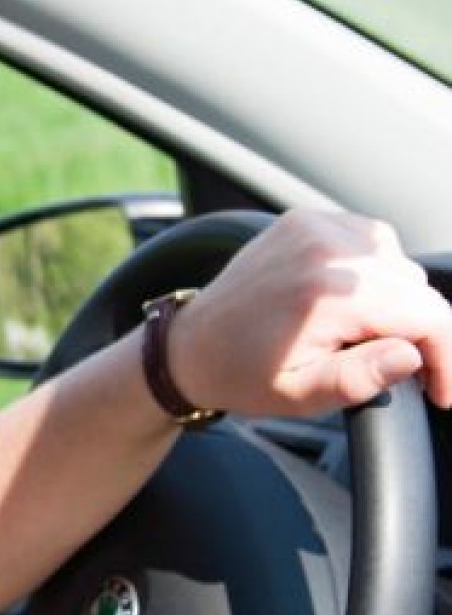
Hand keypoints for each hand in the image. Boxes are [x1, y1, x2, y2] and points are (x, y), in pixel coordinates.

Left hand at [170, 210, 451, 416]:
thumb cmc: (240, 374)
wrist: (189, 345)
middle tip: (393, 366)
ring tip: (359, 334)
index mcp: (327, 294)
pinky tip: (347, 301)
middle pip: (418, 288)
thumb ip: (362, 378)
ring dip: (395, 300)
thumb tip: (412, 354)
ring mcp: (315, 227)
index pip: (429, 315)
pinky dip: (373, 272)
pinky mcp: (306, 220)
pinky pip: (370, 242)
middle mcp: (325, 250)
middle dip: (418, 331)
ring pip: (399, 263)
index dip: (446, 357)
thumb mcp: (301, 394)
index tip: (439, 390)